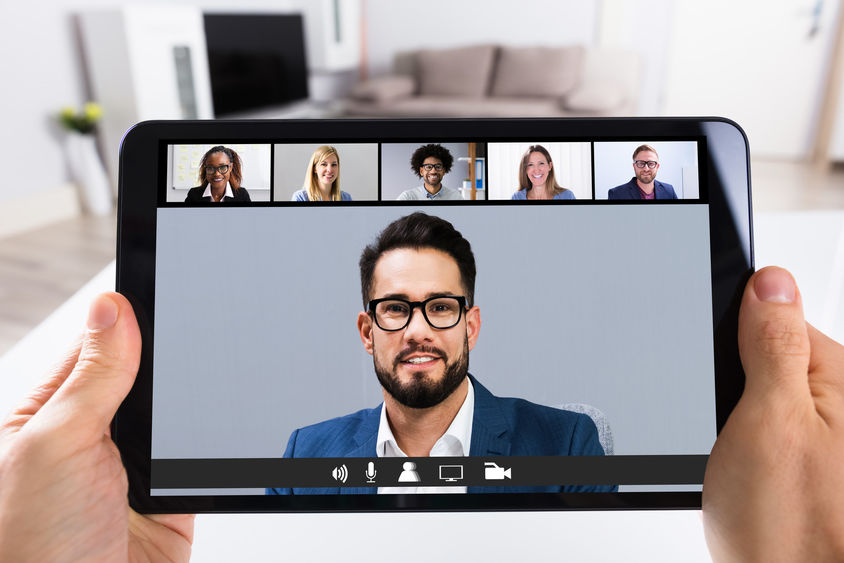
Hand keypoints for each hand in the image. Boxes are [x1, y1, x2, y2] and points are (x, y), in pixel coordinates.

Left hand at [0, 293, 193, 561]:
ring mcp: (132, 466)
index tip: (167, 285)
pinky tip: (215, 432)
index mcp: (47, 414)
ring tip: (207, 391)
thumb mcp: (56, 443)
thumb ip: (91, 376)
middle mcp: (90, 436)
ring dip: (191, 405)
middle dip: (168, 363)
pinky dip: (212, 442)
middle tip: (197, 341)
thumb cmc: (34, 548)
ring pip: (176, 411)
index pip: (96, 345)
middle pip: (143, 374)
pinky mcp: (170, 493)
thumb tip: (112, 308)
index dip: (130, 317)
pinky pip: (199, 452)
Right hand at [703, 267, 843, 560]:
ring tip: (742, 465)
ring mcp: (828, 440)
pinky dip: (746, 449)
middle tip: (735, 434)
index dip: (736, 339)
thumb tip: (771, 280)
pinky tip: (747, 478)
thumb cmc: (792, 529)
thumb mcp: (769, 420)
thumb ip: (772, 344)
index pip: (780, 320)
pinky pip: (766, 434)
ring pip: (761, 400)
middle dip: (737, 388)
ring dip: (738, 424)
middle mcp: (843, 406)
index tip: (725, 376)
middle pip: (770, 359)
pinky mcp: (812, 467)